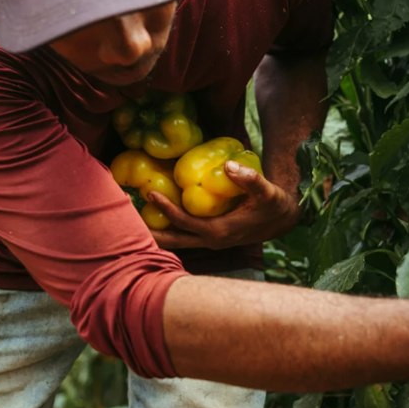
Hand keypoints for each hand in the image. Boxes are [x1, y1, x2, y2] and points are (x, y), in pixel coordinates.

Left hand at [147, 160, 300, 249]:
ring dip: (156, 233)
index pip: (186, 223)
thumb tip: (228, 165)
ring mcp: (210, 241)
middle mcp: (212, 241)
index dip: (167, 210)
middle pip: (173, 241)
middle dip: (150, 233)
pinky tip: (154, 219)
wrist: (283, 219)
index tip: (150, 193)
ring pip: (177, 241)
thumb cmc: (274, 205)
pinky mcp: (211, 237)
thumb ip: (249, 179)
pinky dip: (168, 229)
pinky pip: (184, 235)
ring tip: (132, 221)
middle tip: (125, 219)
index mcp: (220, 231)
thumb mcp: (266, 191)